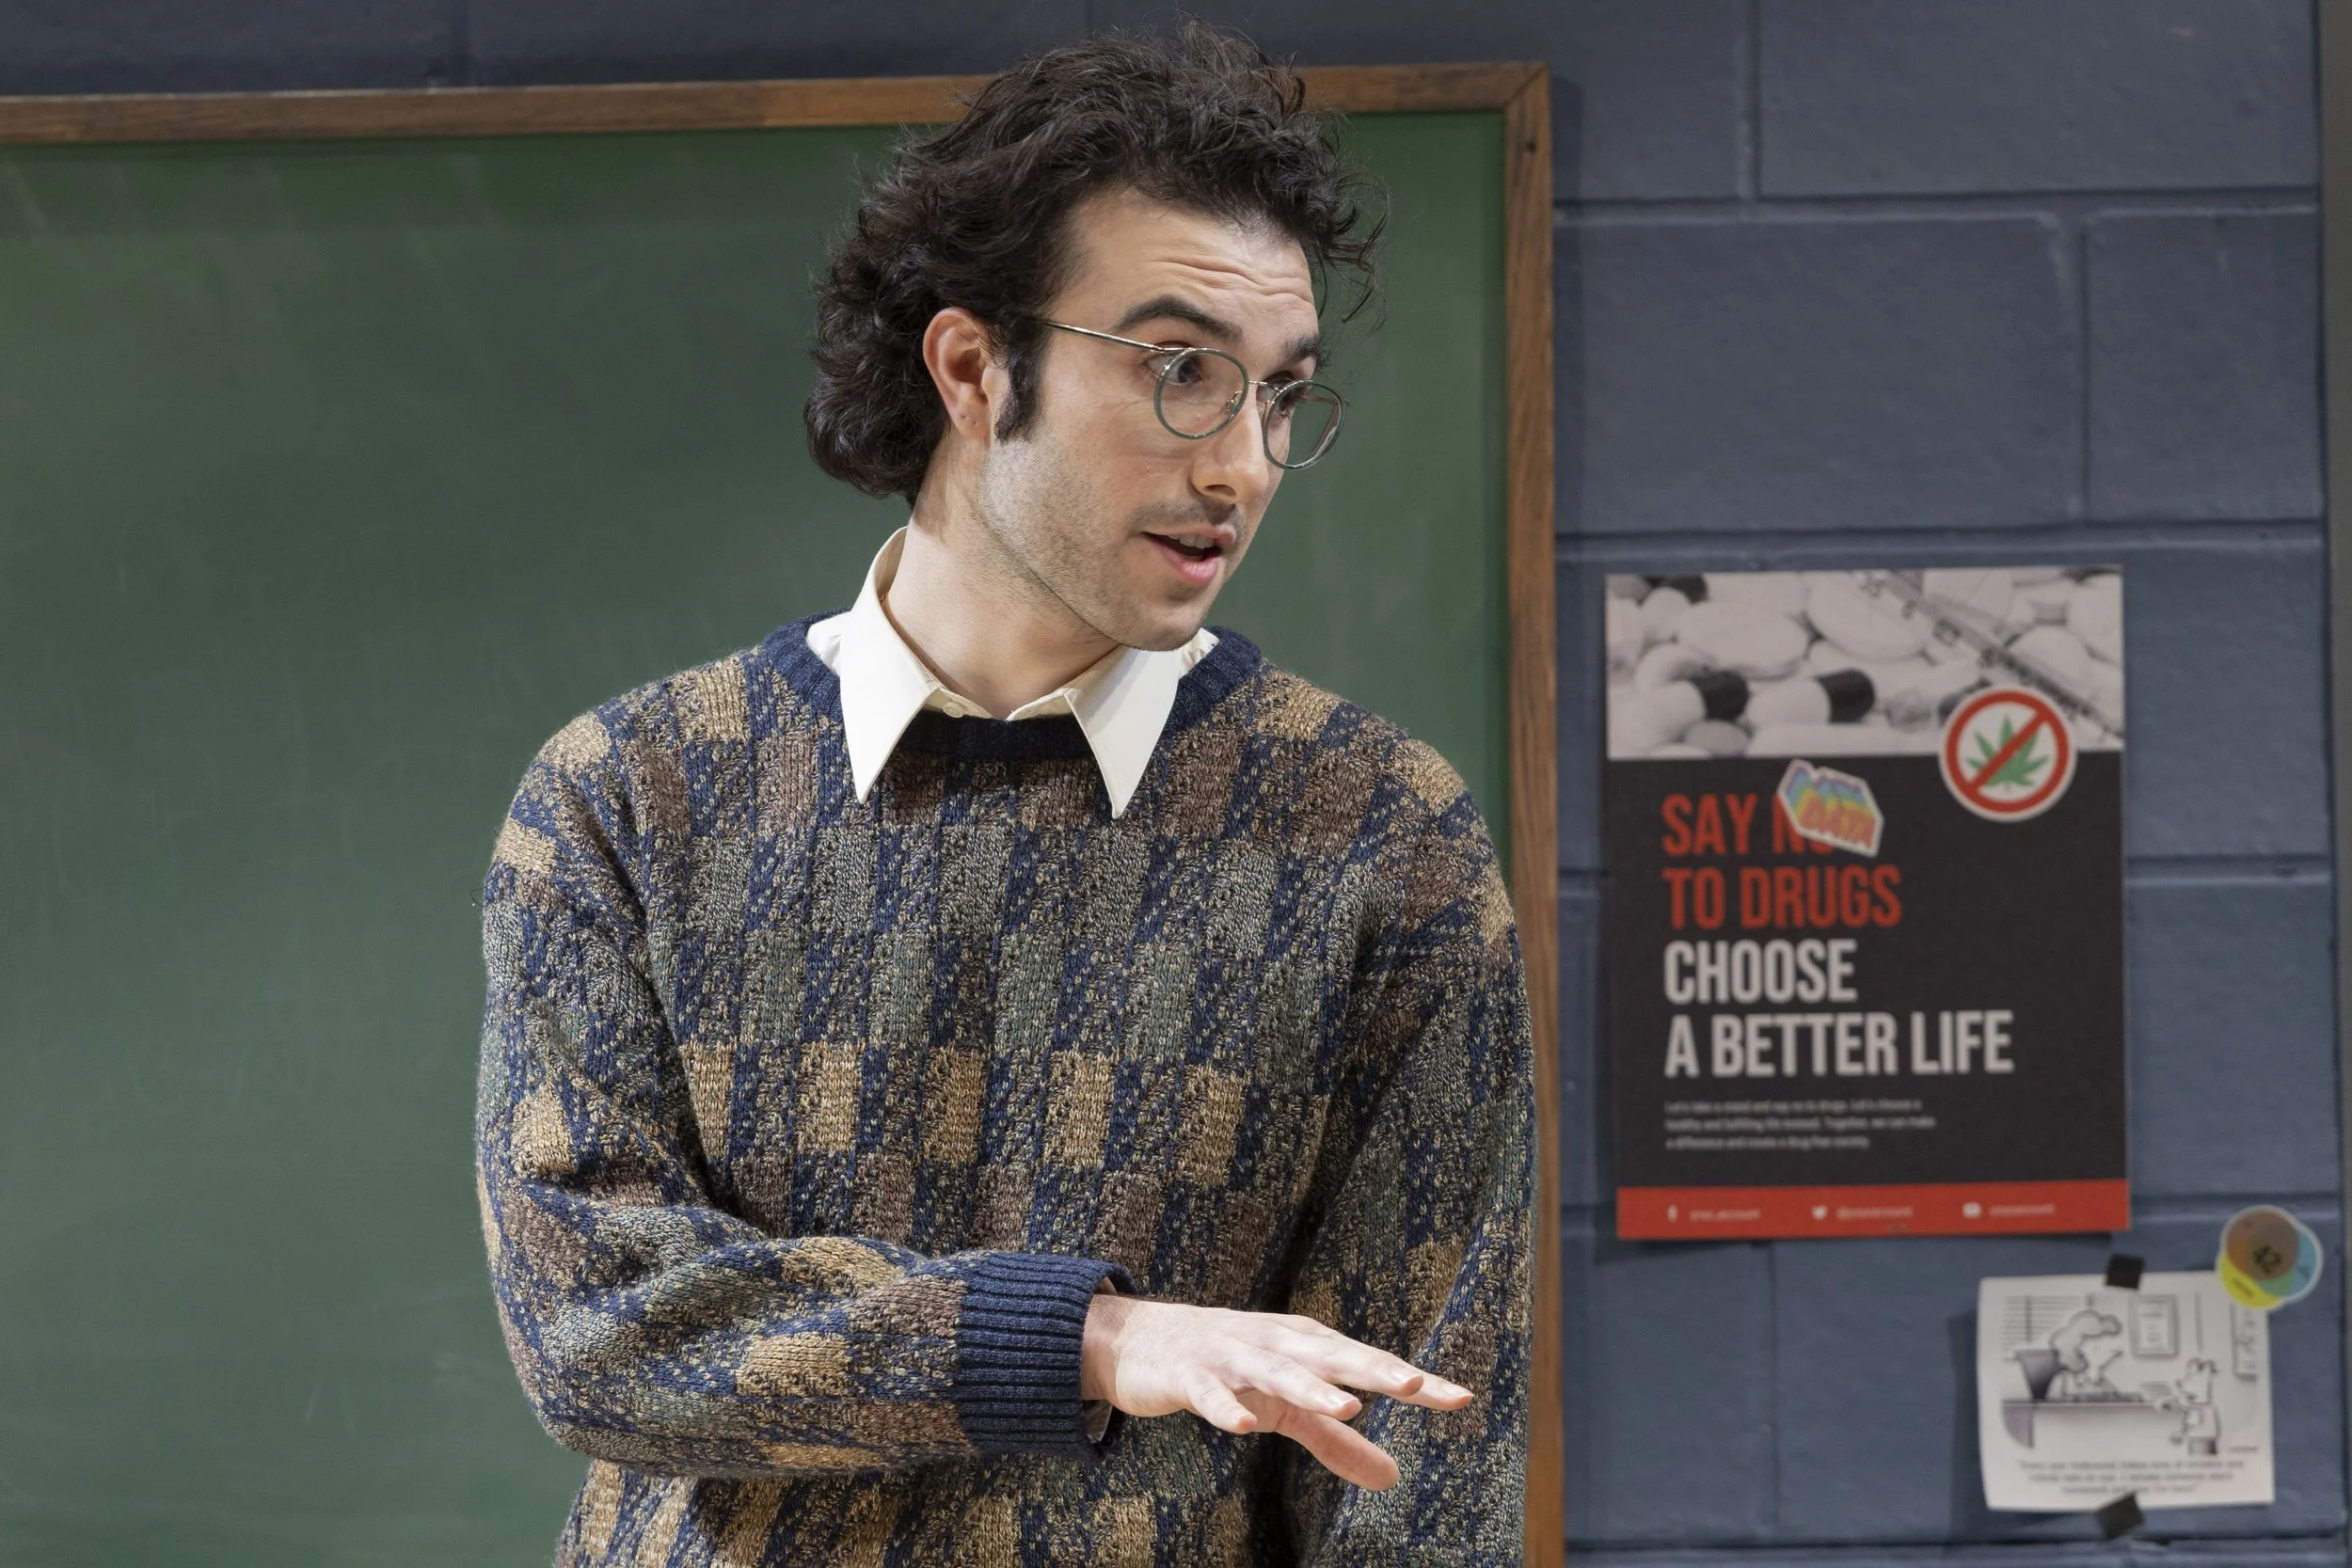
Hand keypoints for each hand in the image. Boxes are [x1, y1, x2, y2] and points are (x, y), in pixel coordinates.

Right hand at [1079, 1294, 1471, 1489]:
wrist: (1142, 1341)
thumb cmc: (1231, 1369)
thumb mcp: (1287, 1407)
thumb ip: (1337, 1440)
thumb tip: (1394, 1478)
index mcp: (1306, 1346)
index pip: (1368, 1365)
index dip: (1412, 1381)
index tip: (1459, 1399)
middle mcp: (1276, 1343)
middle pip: (1331, 1356)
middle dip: (1373, 1370)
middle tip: (1415, 1386)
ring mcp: (1232, 1355)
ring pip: (1276, 1371)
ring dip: (1311, 1386)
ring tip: (1346, 1407)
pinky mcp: (1190, 1373)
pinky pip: (1210, 1393)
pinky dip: (1226, 1407)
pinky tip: (1242, 1426)